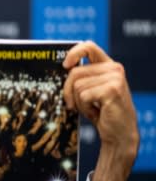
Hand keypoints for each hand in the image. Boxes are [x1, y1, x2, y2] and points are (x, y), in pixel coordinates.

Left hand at [63, 41, 138, 180]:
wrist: (119, 133)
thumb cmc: (102, 112)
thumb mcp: (91, 91)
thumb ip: (82, 78)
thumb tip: (62, 70)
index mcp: (108, 66)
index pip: (89, 47)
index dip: (73, 53)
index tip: (65, 65)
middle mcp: (114, 68)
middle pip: (75, 72)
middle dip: (68, 91)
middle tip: (73, 104)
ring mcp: (115, 78)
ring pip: (77, 86)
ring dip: (79, 102)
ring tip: (92, 108)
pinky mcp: (112, 89)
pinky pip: (83, 96)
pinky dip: (84, 108)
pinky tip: (97, 112)